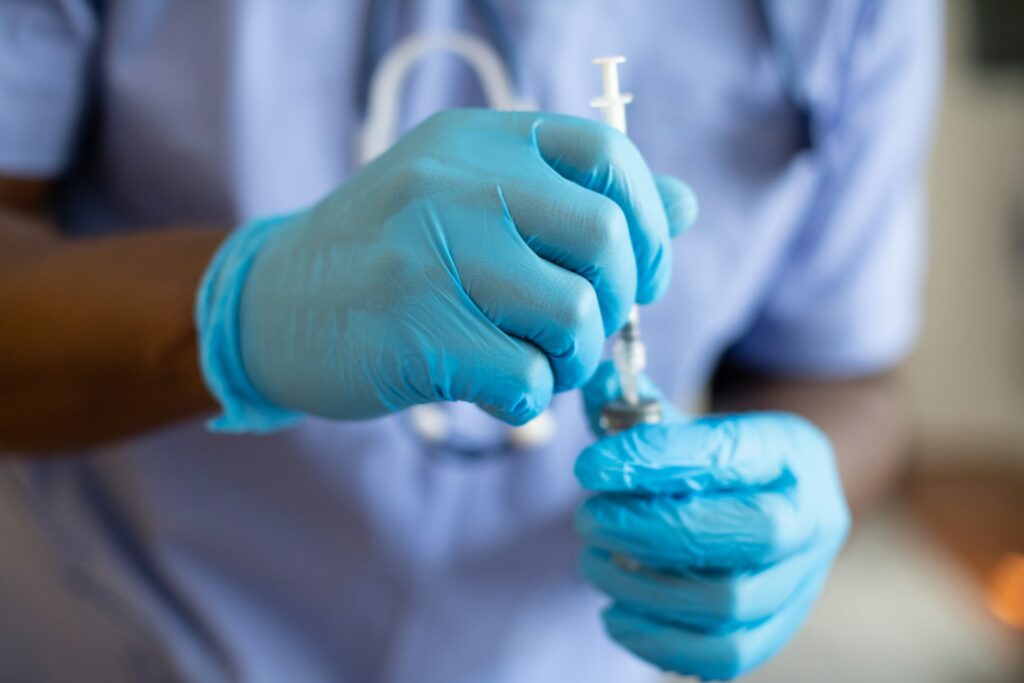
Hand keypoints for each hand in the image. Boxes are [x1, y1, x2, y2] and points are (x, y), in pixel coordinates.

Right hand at [197, 109, 696, 429]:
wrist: (270, 304)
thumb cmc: (387, 257)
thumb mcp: (470, 201)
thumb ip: (572, 200)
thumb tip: (684, 205)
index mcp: (478, 141)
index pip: (607, 154)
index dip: (649, 221)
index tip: (642, 274)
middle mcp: (456, 182)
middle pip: (606, 237)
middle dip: (617, 302)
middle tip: (583, 331)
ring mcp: (431, 252)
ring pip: (575, 314)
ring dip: (573, 358)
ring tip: (534, 362)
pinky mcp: (414, 328)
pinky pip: (527, 377)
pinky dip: (530, 399)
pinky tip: (497, 391)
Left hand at [574, 364, 849, 679]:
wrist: (770, 501)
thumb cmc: (714, 459)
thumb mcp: (686, 421)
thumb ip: (636, 406)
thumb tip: (591, 378)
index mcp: (790, 450)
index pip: (730, 453)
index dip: (655, 460)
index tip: (588, 467)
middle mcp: (812, 517)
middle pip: (749, 532)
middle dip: (653, 529)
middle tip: (588, 518)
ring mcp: (802, 580)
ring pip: (732, 601)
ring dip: (645, 586)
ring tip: (592, 561)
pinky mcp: (778, 628)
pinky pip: (727, 654)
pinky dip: (661, 642)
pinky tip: (614, 613)